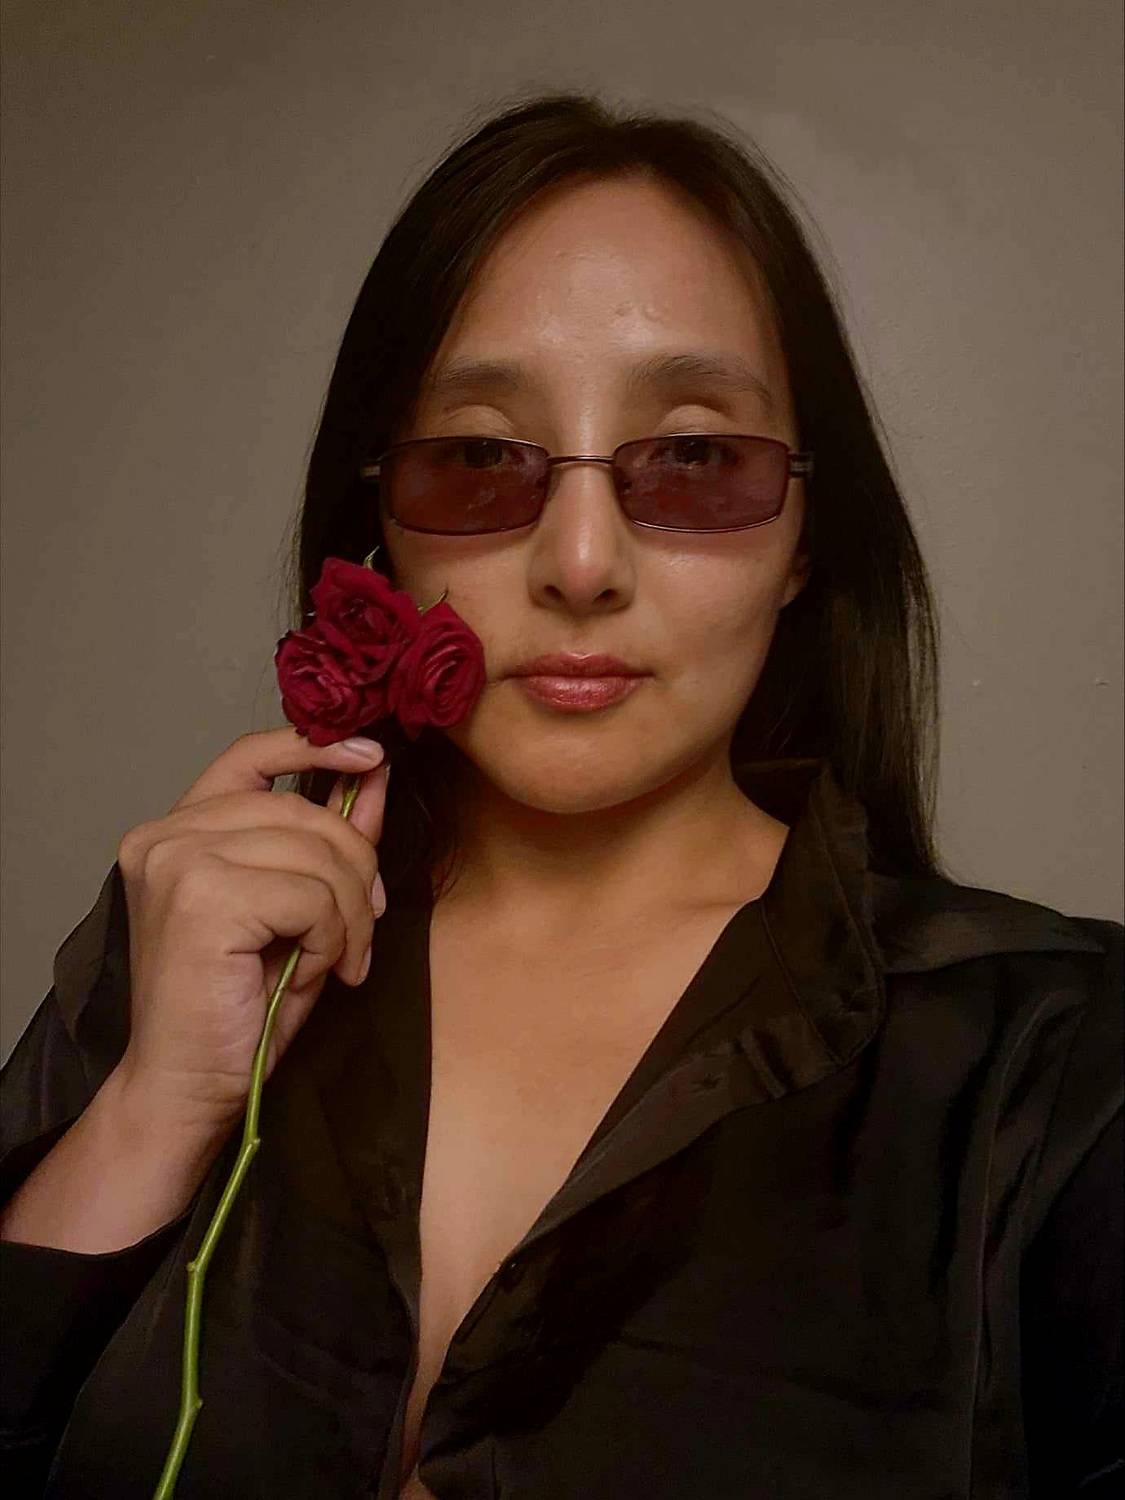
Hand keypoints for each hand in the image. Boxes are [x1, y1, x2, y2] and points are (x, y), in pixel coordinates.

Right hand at [113, 726, 390, 1130]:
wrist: (183, 1092)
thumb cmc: (233, 1012)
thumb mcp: (297, 914)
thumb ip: (328, 845)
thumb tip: (371, 777)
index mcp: (176, 832)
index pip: (249, 755)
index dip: (315, 745)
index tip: (370, 757)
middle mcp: (166, 836)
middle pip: (302, 809)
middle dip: (356, 867)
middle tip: (364, 927)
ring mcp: (178, 862)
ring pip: (316, 852)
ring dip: (351, 912)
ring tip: (340, 959)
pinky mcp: (201, 899)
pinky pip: (311, 895)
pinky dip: (333, 936)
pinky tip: (316, 971)